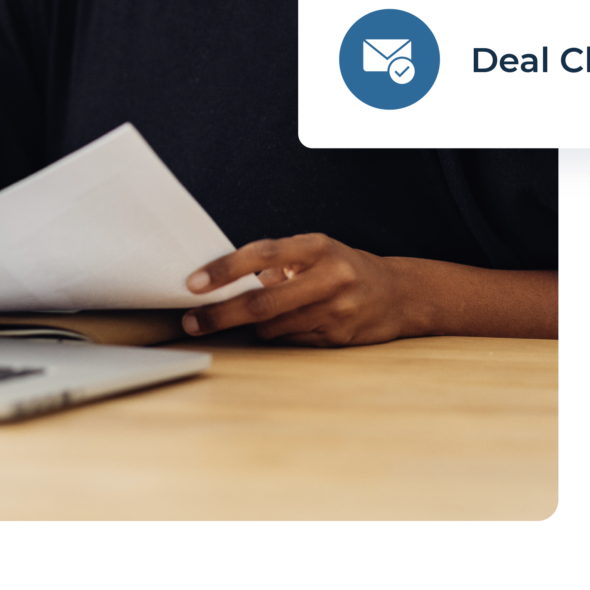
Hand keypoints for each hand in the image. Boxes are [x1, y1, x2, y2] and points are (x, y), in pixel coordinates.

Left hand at [181, 234, 412, 346]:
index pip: (261, 254)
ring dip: (249, 327)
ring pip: (272, 328)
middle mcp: (329, 277)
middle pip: (262, 303)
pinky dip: (275, 337)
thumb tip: (221, 281)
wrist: (397, 294)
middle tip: (192, 322)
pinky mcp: (338, 338)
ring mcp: (335, 311)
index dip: (224, 269)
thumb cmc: (342, 268)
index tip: (194, 283)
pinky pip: (290, 342)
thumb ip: (274, 263)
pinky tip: (280, 327)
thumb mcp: (313, 253)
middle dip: (220, 314)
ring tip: (244, 319)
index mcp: (317, 247)